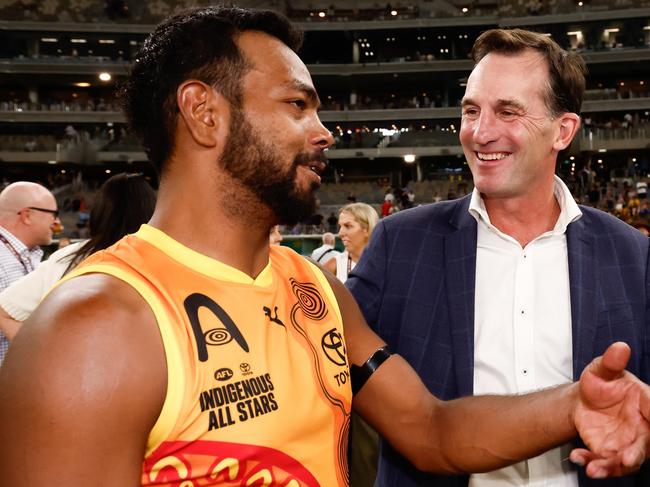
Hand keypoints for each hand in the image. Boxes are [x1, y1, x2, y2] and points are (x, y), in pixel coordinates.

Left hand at [571, 342, 649, 477]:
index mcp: (646, 404)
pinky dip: (591, 462)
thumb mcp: (601, 369)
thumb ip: (611, 361)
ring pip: (625, 461)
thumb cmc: (600, 384)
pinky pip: (604, 462)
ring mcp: (627, 443)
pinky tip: (576, 457)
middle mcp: (642, 427)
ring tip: (593, 468)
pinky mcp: (609, 452)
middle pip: (645, 445)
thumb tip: (620, 347)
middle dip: (636, 454)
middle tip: (625, 459)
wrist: (582, 400)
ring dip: (611, 467)